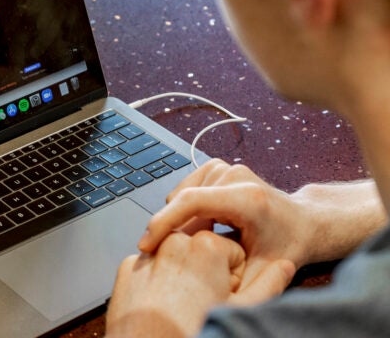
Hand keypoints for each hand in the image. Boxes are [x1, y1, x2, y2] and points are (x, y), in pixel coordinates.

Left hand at [107, 230, 291, 336]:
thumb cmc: (194, 330)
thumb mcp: (241, 311)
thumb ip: (268, 285)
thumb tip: (284, 266)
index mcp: (205, 245)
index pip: (231, 251)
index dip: (232, 277)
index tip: (224, 295)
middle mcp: (173, 241)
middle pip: (201, 250)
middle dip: (207, 272)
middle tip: (203, 302)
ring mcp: (147, 253)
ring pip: (174, 258)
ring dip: (181, 276)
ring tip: (182, 307)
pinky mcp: (127, 268)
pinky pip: (151, 269)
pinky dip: (157, 282)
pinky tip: (162, 305)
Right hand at [138, 159, 303, 303]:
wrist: (305, 223)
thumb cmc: (288, 245)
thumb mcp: (262, 270)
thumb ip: (233, 278)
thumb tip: (196, 284)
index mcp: (246, 198)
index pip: (190, 202)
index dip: (162, 223)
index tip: (146, 244)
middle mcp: (236, 176)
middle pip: (182, 201)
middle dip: (174, 230)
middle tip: (186, 254)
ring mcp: (227, 168)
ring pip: (181, 195)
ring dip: (181, 219)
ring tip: (202, 239)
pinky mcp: (219, 167)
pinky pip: (186, 189)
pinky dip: (185, 208)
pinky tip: (203, 222)